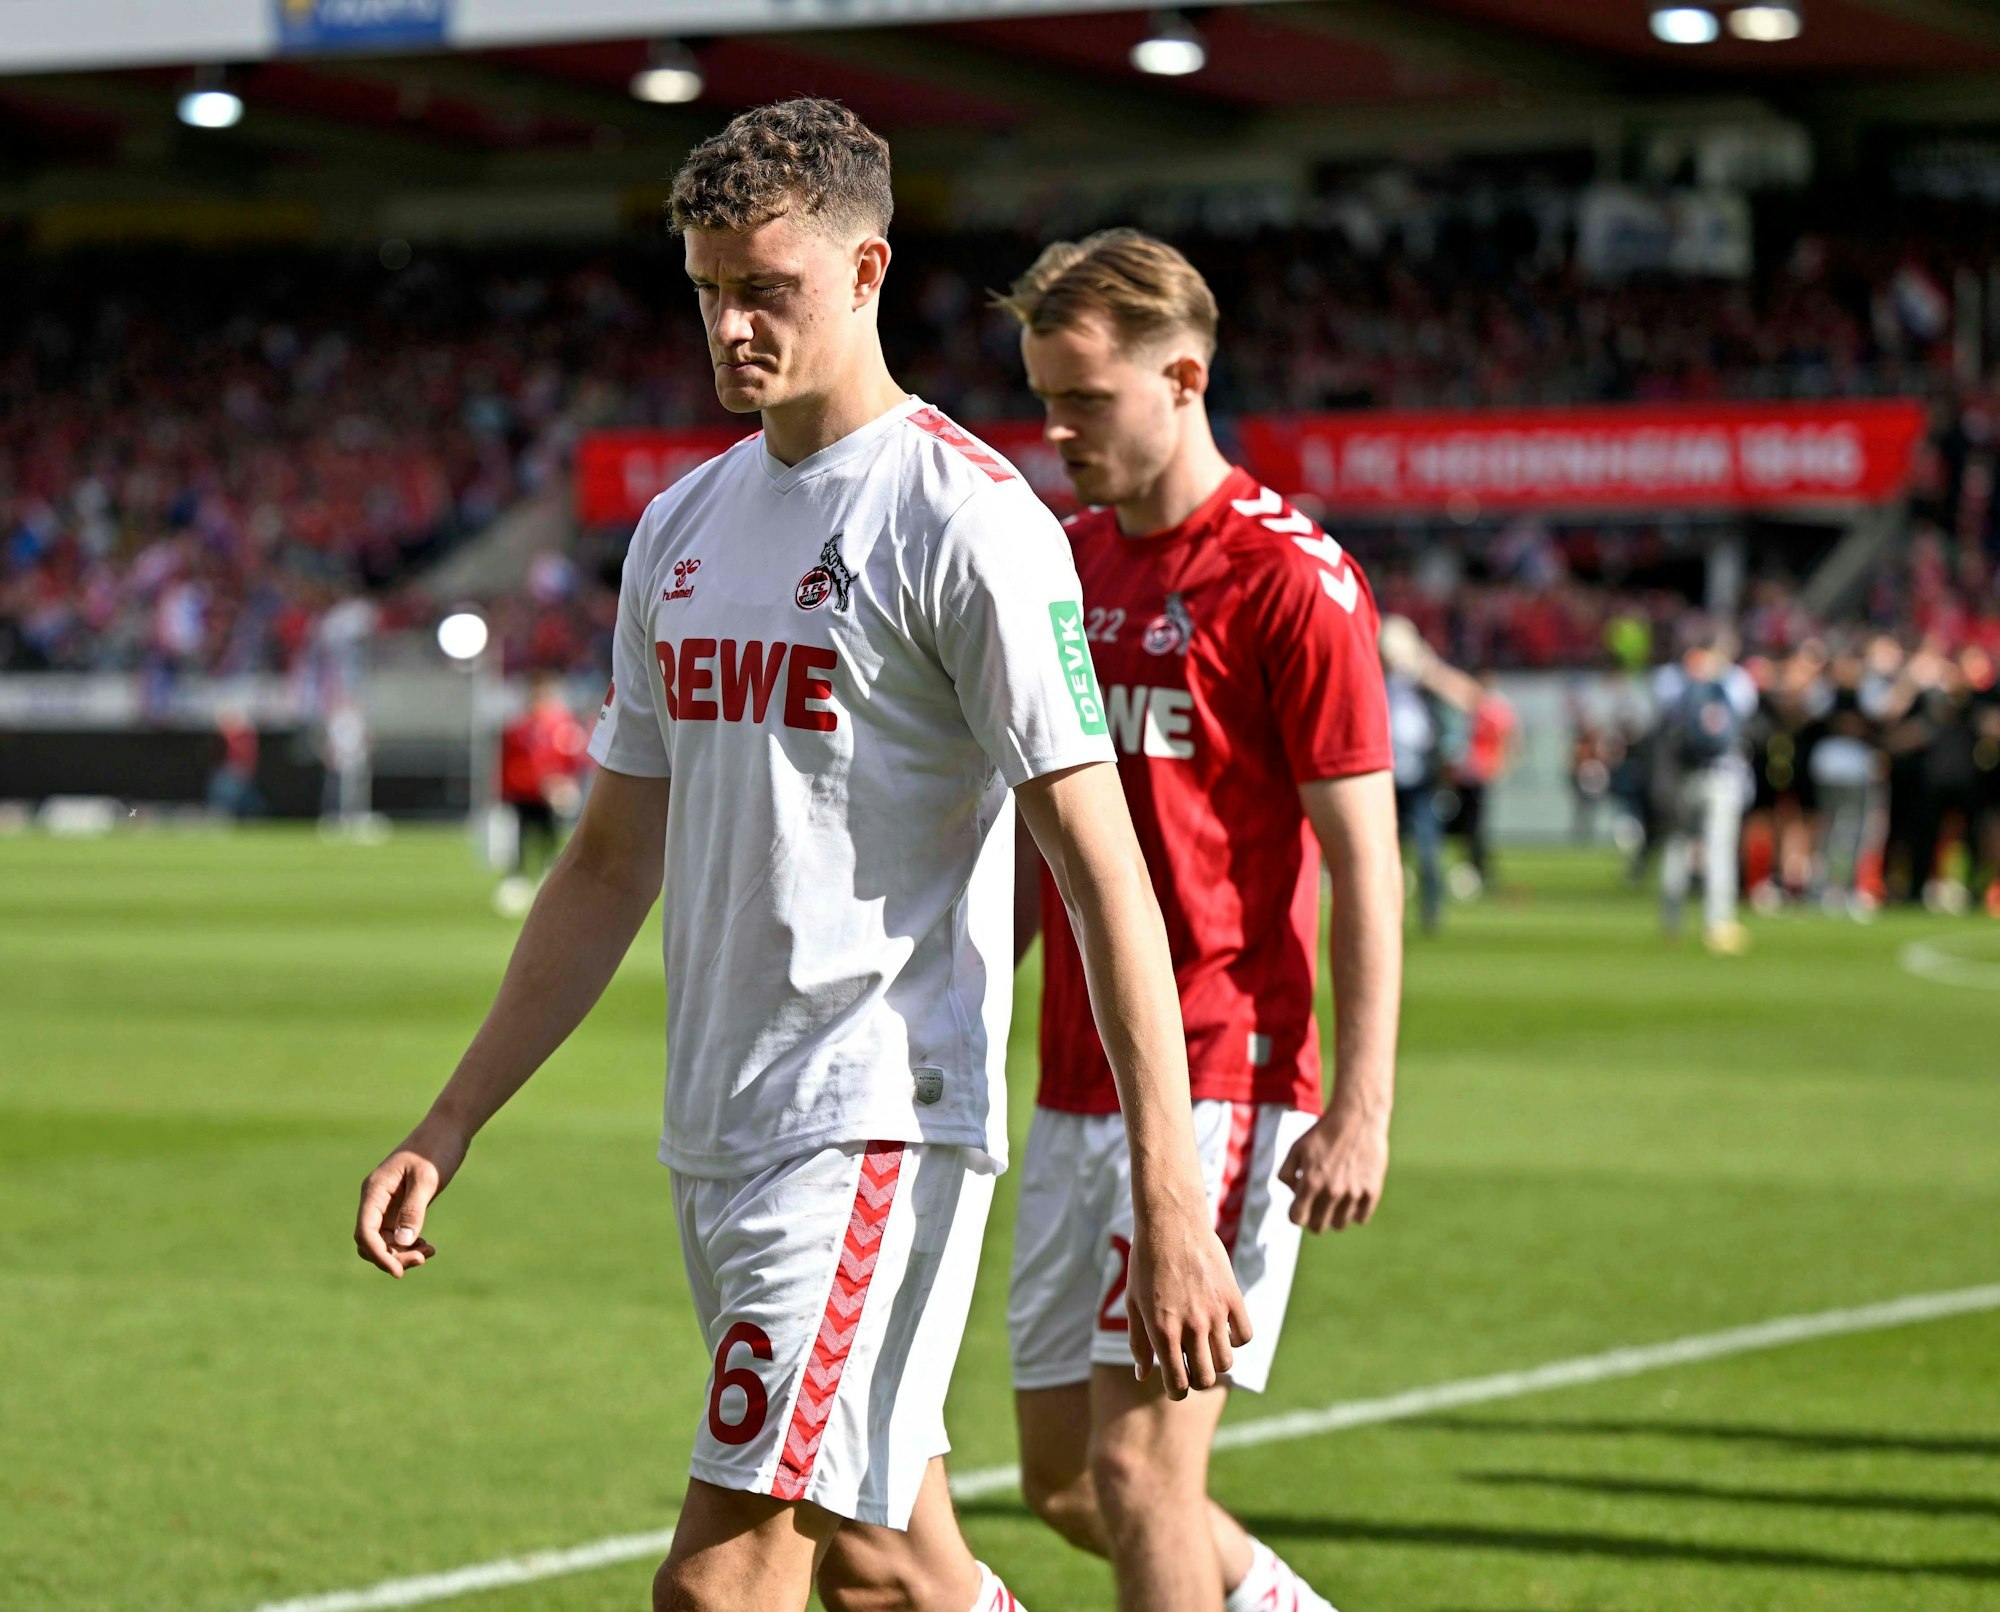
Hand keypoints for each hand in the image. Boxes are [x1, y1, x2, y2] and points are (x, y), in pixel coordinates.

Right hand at [354, 1121, 467, 1277]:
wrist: (448, 1129)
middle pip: (370, 1241)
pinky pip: (395, 1233)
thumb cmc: (436, 1149)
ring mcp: (386, 1203)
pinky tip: (427, 1246)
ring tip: (430, 1252)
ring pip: (383, 1240)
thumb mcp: (427, 1180)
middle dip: (392, 1256)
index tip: (398, 1271)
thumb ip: (413, 1210)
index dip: (378, 1255)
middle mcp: (375, 1198)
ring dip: (402, 1252)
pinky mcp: (400, 1205)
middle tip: (423, 1258)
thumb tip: (401, 1242)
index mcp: (375, 1190)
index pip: (365, 1232)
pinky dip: (408, 1244)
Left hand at [1125, 1194, 1252, 1399]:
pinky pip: (1244, 1335)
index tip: (1176, 1384)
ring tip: (1205, 1346)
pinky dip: (1236, 1338)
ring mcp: (1215, 1313)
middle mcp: (1191, 1326)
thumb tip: (1143, 1375)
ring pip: (1226, 1361)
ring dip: (1216, 1361)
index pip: (1178, 1383)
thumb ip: (1139, 1343)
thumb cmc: (1146, 1263)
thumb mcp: (1134, 1304)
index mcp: (1162, 1331)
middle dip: (1196, 1379)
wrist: (1170, 1222)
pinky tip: (1223, 1327)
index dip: (1177, 1390)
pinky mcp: (1233, 1297)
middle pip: (1205, 1378)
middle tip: (1190, 1366)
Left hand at [1278, 1114, 1387, 1232]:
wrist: (1357, 1117)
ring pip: (1339, 1225)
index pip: (1297, 1218)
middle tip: (1317, 1205)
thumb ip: (1286, 1173)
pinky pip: (1360, 1218)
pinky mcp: (1372, 1191)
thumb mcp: (1296, 1148)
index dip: (1296, 1214)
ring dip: (1334, 1215)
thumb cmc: (1324, 1132)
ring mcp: (1354, 1193)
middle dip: (1313, 1218)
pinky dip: (1354, 1211)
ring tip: (1335, 1198)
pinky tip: (1351, 1196)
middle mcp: (1332, 1192)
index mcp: (1311, 1182)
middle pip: (1318, 1227)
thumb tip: (1293, 1193)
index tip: (1300, 1206)